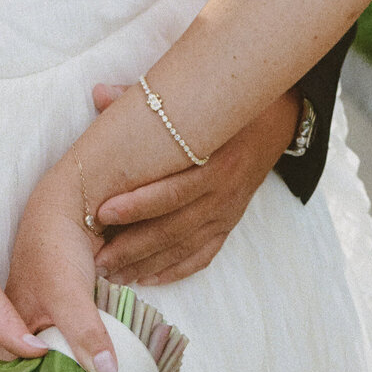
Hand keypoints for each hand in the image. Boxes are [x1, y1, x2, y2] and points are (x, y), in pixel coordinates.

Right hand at [4, 163, 118, 371]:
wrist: (73, 210)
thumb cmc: (55, 250)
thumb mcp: (68, 296)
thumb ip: (84, 333)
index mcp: (5, 335)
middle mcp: (22, 337)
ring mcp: (47, 329)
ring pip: (59, 367)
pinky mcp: (70, 322)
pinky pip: (79, 350)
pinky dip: (91, 363)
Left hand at [89, 85, 300, 283]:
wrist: (275, 121)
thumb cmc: (223, 110)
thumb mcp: (191, 100)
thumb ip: (144, 98)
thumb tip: (98, 93)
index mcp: (216, 161)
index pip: (173, 191)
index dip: (137, 205)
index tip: (101, 213)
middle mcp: (223, 193)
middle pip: (173, 228)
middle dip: (132, 247)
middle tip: (97, 260)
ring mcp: (227, 213)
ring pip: (183, 248)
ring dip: (145, 265)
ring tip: (111, 276)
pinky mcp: (229, 225)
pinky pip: (202, 256)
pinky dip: (173, 271)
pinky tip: (145, 279)